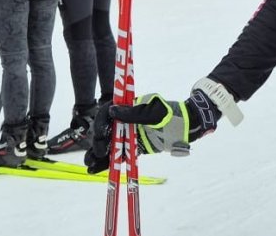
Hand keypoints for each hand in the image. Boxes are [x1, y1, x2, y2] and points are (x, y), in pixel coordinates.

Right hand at [83, 91, 220, 173]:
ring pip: (109, 144)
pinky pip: (118, 154)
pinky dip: (107, 162)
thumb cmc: (171, 116)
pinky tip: (97, 169)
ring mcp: (128, 134)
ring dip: (97, 154)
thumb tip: (113, 110)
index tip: (101, 133)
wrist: (185, 127)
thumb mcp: (154, 113)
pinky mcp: (133, 146)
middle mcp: (125, 120)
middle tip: (100, 152)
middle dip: (98, 142)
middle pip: (105, 130)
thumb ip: (134, 113)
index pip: (108, 113)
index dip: (101, 123)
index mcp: (128, 107)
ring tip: (90, 165)